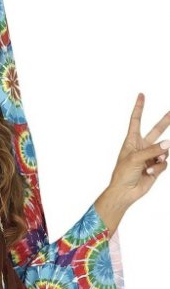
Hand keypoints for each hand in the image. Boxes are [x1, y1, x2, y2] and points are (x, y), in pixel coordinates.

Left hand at [108, 93, 169, 208]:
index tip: (141, 95)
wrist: (124, 192)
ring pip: (163, 150)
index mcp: (132, 141)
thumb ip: (153, 149)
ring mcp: (149, 157)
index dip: (139, 108)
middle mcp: (141, 147)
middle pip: (156, 130)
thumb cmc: (123, 174)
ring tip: (150, 164)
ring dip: (159, 156)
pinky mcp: (155, 167)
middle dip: (165, 121)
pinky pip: (163, 162)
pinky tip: (149, 172)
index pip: (136, 121)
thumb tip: (168, 144)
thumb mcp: (135, 158)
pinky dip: (158, 167)